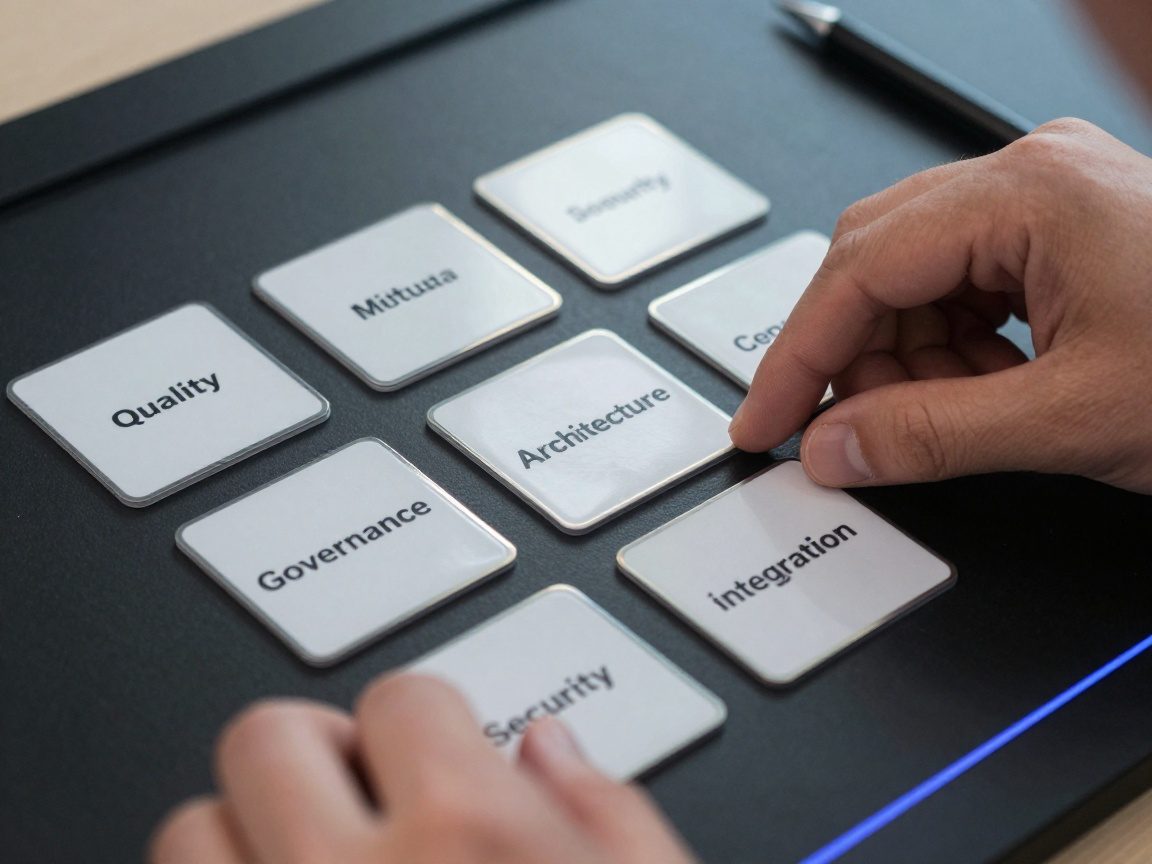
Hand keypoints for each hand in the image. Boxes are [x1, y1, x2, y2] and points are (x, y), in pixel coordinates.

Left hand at [150, 674, 695, 863]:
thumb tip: (550, 746)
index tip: (437, 757)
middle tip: (361, 801)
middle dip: (320, 756)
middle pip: (270, 736)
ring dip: (243, 835)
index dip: (429, 726)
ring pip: (192, 830)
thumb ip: (611, 814)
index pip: (408, 698)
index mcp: (479, 842)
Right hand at [729, 118, 1151, 492]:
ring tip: (938, 416)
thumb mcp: (1074, 418)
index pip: (859, 270)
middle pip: (877, 260)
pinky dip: (950, 346)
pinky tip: (978, 389)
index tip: (765, 422)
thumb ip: (933, 437)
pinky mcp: (1065, 231)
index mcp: (1029, 194)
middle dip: (850, 354)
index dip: (798, 357)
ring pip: (915, 274)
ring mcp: (1050, 198)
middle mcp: (1032, 176)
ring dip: (903, 356)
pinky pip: (964, 283)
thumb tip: (835, 448)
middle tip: (842, 430)